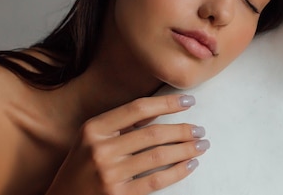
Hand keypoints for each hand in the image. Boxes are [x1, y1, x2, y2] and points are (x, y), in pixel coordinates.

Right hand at [46, 94, 208, 194]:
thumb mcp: (92, 139)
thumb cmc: (81, 167)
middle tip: (200, 130)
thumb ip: (122, 124)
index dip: (167, 103)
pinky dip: (178, 171)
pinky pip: (156, 180)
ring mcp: (108, 174)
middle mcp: (100, 149)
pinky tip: (190, 165)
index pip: (138, 108)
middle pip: (153, 133)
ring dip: (186, 149)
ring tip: (201, 145)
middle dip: (183, 130)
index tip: (189, 102)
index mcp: (94, 128)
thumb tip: (160, 110)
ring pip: (158, 155)